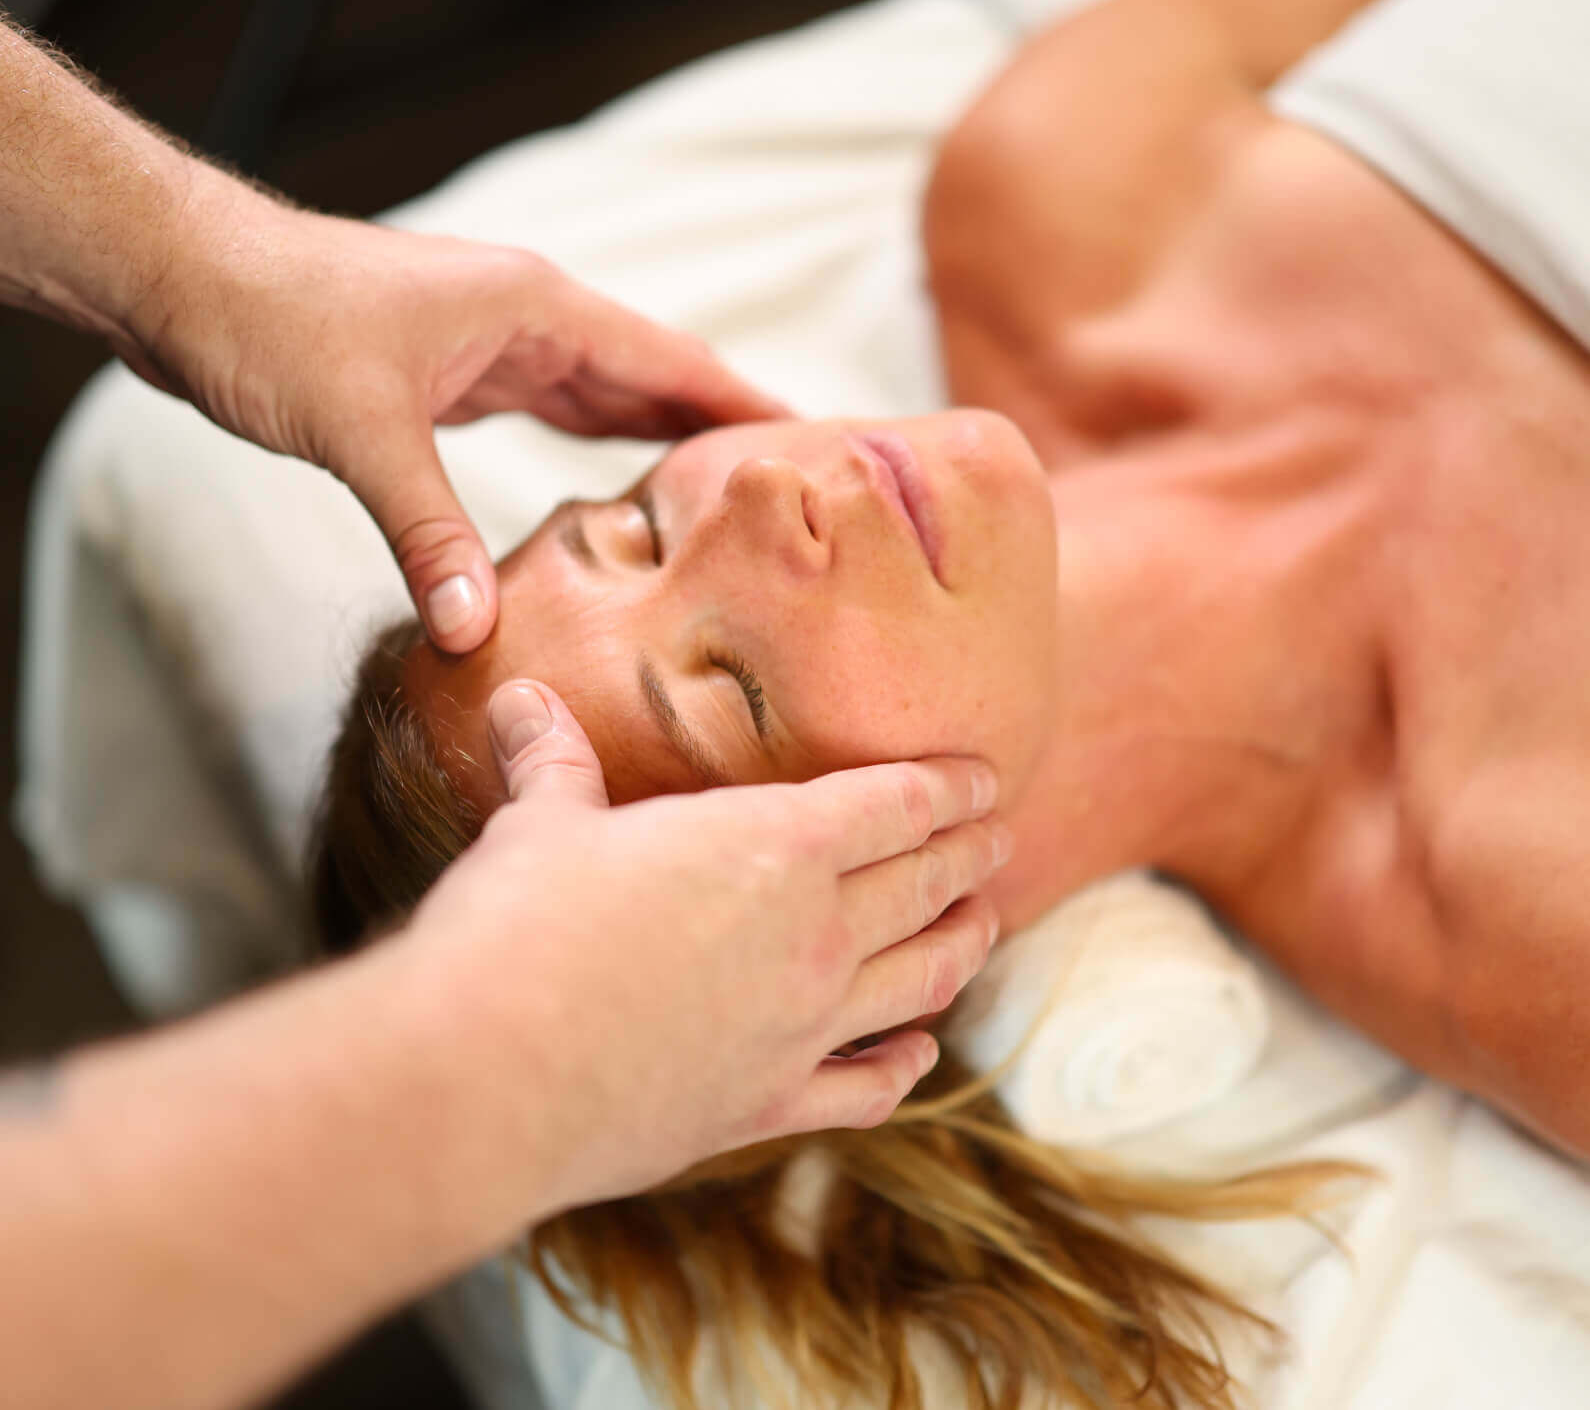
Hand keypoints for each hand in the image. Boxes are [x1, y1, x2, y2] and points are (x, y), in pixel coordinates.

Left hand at [122, 181, 785, 651]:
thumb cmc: (273, 320)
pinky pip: (549, 411)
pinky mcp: (452, 376)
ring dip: (660, 439)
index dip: (746, 402)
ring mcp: (492, 344)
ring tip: (725, 496)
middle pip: (652, 380)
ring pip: (602, 396)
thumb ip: (429, 531)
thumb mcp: (361, 429)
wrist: (182, 278)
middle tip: (788, 489)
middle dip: (720, 429)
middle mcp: (528, 320)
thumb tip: (477, 631)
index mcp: (535, 309)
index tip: (818, 439)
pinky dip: (591, 445)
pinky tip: (612, 483)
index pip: (671, 362)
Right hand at [403, 680, 1008, 1213]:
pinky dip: (903, 1067)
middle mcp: (813, 936)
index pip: (894, 804)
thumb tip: (520, 698)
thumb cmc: (518, 930)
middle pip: (923, 886)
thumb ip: (551, 761)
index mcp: (774, 846)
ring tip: (986, 925)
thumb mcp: (539, 824)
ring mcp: (801, 1028)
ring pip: (919, 981)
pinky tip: (919, 1054)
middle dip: (970, 855)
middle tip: (1000, 838)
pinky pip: (865, 1088)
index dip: (947, 786)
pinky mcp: (766, 1107)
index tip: (983, 777)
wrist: (492, 1077)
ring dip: (962, 946)